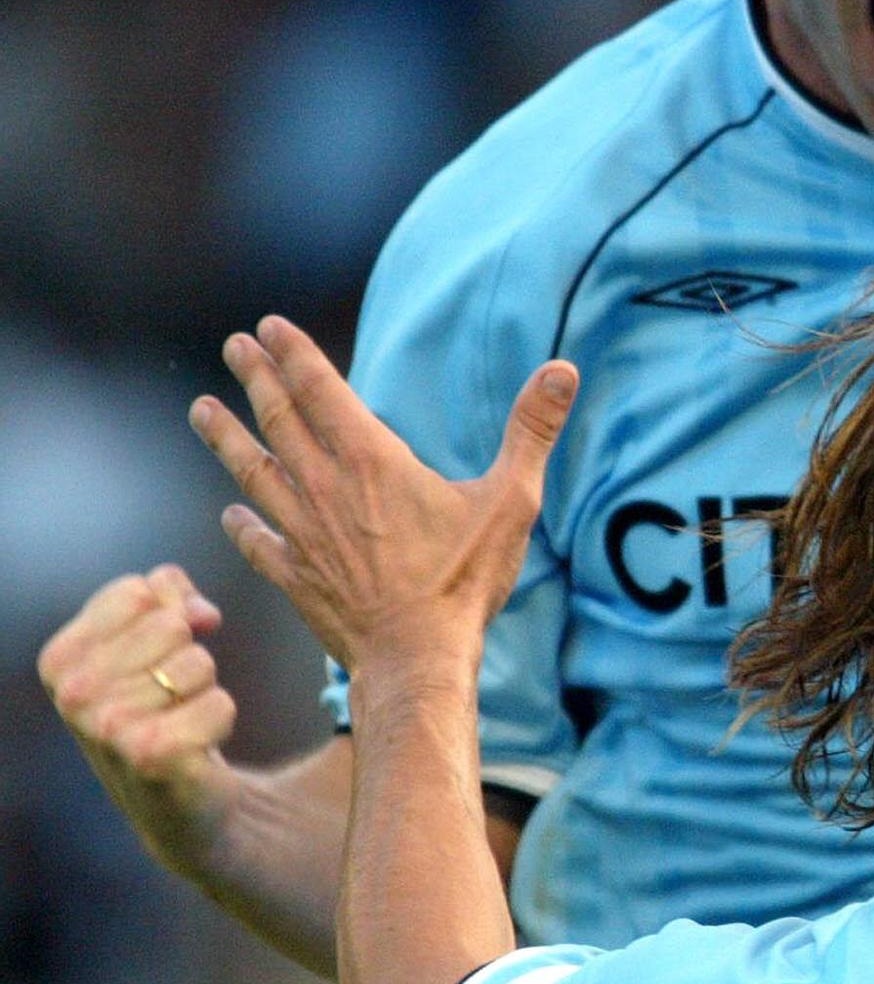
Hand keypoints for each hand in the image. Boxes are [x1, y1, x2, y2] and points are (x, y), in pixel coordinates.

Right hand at [38, 564, 237, 872]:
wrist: (177, 798)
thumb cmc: (162, 707)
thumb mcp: (151, 638)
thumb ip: (171, 596)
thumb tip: (201, 613)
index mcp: (60, 658)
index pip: (140, 590)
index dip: (169, 615)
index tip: (156, 657)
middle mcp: (72, 693)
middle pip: (173, 625)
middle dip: (187, 657)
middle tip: (168, 700)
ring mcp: (108, 726)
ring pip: (200, 663)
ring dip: (203, 691)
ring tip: (177, 722)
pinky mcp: (152, 755)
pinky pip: (221, 703)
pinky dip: (220, 721)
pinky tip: (193, 749)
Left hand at [189, 315, 576, 680]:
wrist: (415, 658)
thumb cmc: (463, 579)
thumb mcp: (512, 498)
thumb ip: (533, 430)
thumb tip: (563, 370)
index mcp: (372, 461)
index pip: (321, 391)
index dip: (294, 354)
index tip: (268, 326)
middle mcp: (325, 488)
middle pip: (279, 420)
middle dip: (255, 378)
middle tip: (234, 346)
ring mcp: (303, 534)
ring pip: (254, 473)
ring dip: (226, 437)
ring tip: (202, 409)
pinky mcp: (295, 576)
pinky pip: (258, 543)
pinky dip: (241, 525)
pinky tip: (229, 513)